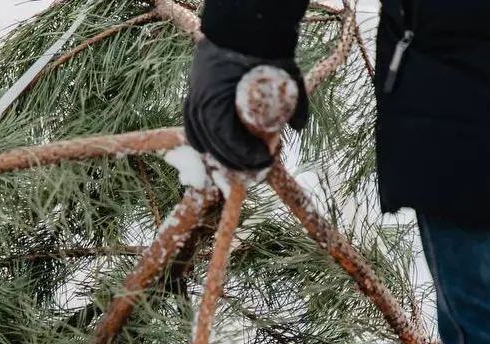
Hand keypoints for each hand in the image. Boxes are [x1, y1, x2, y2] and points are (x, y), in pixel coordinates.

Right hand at [183, 39, 309, 172]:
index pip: (228, 142)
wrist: (243, 28)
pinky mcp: (192, 97)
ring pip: (199, 140)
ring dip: (220, 155)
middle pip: (214, 146)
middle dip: (236, 162)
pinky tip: (219, 152)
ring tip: (239, 163)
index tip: (266, 161)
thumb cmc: (262, 54)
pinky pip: (193, 128)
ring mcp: (192, 100)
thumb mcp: (284, 77)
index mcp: (217, 102)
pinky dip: (206, 142)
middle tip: (256, 167)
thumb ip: (294, 102)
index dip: (247, 157)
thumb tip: (297, 127)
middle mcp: (199, 104)